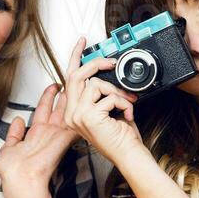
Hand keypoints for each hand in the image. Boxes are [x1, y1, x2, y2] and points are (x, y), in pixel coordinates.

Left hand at [0, 82, 77, 197]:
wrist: (21, 183)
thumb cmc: (14, 174)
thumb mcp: (8, 149)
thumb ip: (14, 134)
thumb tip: (17, 120)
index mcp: (34, 135)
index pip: (43, 111)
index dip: (48, 97)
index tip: (53, 86)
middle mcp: (46, 134)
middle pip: (59, 108)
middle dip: (65, 93)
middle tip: (73, 79)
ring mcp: (56, 136)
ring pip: (67, 111)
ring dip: (74, 96)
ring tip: (81, 81)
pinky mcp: (64, 139)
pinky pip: (73, 121)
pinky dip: (78, 108)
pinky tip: (84, 96)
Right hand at [58, 36, 143, 169]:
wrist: (128, 154)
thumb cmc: (121, 136)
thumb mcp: (107, 110)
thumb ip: (100, 94)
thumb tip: (105, 74)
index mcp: (74, 112)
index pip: (69, 79)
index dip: (75, 57)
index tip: (82, 42)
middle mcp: (72, 115)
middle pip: (77, 76)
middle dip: (96, 64)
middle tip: (111, 62)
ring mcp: (78, 116)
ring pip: (96, 85)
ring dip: (117, 92)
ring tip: (127, 102)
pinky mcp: (89, 117)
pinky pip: (109, 96)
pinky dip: (124, 103)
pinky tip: (128, 114)